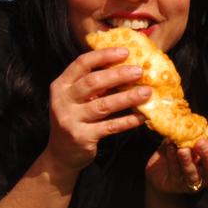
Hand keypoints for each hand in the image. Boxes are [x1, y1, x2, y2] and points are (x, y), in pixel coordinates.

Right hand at [43, 47, 147, 174]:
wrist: (61, 154)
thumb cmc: (75, 119)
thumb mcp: (77, 99)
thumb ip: (94, 85)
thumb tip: (127, 67)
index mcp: (61, 85)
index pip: (82, 64)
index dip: (104, 56)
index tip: (125, 52)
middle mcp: (62, 101)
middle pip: (93, 82)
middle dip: (118, 75)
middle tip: (139, 71)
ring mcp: (70, 120)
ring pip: (103, 105)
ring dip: (127, 97)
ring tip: (146, 92)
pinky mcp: (82, 137)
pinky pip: (110, 126)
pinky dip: (128, 120)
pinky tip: (142, 116)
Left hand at [146, 127, 207, 194]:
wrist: (161, 171)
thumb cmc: (179, 152)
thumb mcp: (187, 141)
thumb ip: (192, 133)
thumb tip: (193, 118)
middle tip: (201, 142)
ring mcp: (193, 182)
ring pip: (194, 174)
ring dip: (189, 161)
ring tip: (183, 149)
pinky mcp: (177, 185)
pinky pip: (176, 172)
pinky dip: (174, 161)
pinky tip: (171, 149)